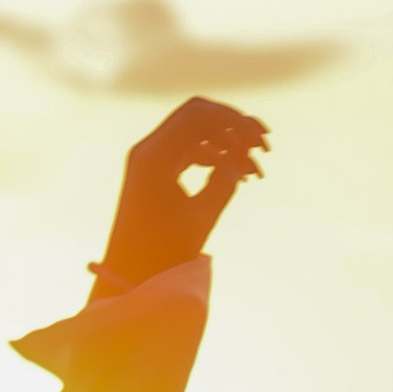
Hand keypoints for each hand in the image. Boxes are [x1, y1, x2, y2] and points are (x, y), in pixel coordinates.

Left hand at [94, 96, 267, 293]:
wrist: (130, 274)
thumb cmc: (163, 253)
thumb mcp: (201, 217)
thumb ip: (224, 181)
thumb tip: (241, 159)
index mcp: (154, 157)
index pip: (198, 117)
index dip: (234, 121)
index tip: (261, 140)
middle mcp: (148, 150)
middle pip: (196, 117)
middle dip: (232, 126)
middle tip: (262, 144)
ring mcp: (149, 159)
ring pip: (194, 133)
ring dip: (225, 144)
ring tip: (253, 171)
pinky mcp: (154, 171)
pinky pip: (187, 150)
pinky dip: (213, 156)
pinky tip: (236, 174)